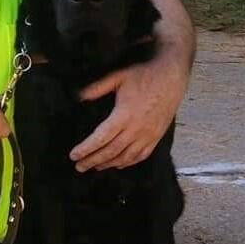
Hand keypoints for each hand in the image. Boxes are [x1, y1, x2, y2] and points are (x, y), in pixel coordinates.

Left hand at [69, 55, 187, 171]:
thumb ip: (98, 87)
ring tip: (95, 167)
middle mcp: (136, 129)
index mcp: (124, 115)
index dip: (86, 149)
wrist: (171, 78)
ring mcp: (147, 135)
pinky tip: (118, 164)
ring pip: (125, 157)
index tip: (73, 155)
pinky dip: (128, 163)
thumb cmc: (144, 76)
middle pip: (110, 151)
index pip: (101, 138)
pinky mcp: (156, 137)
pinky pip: (141, 156)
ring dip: (108, 164)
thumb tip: (80, 96)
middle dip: (92, 160)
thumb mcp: (118, 77)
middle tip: (79, 166)